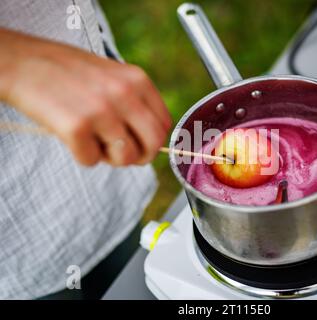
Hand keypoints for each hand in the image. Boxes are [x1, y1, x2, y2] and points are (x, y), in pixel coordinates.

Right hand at [0, 28, 171, 165]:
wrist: (22, 62)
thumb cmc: (67, 71)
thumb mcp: (112, 75)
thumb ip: (134, 102)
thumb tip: (152, 138)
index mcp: (137, 80)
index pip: (164, 124)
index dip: (153, 141)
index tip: (139, 144)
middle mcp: (125, 94)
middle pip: (153, 144)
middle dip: (139, 157)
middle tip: (120, 153)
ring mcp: (102, 110)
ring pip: (125, 157)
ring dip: (109, 158)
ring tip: (93, 140)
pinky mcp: (77, 127)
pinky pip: (92, 161)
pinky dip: (82, 155)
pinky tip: (71, 136)